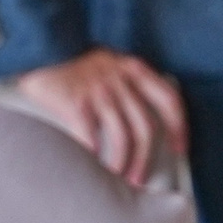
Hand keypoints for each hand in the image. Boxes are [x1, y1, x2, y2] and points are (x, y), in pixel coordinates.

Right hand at [15, 48, 188, 185]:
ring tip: (118, 177)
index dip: (179, 126)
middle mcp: (121, 81)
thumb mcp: (112, 63)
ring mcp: (99, 92)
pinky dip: (95, 156)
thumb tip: (142, 120)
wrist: (42, 45)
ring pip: (122, 137)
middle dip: (146, 158)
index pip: (169, 99)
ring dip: (123, 163)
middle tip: (140, 177)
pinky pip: (92, 137)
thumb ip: (129, 84)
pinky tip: (93, 167)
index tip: (180, 148)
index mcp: (135, 69)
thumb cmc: (76, 60)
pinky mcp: (76, 104)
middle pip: (145, 127)